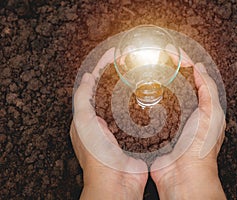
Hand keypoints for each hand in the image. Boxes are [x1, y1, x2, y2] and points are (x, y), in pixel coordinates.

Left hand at [70, 48, 147, 199]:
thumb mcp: (83, 123)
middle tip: (130, 62)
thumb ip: (82, 99)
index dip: (102, 69)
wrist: (117, 181)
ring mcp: (119, 128)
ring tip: (141, 74)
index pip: (94, 86)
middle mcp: (103, 122)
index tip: (113, 55)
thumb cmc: (97, 155)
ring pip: (124, 102)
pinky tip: (150, 95)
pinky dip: (142, 104)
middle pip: (109, 92)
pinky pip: (138, 115)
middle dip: (117, 76)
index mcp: (88, 118)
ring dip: (131, 88)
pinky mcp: (134, 135)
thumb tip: (86, 78)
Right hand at [151, 49, 225, 198]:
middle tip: (155, 58)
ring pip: (162, 96)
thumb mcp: (211, 114)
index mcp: (201, 107)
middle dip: (167, 69)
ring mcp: (170, 121)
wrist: (183, 175)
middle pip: (176, 84)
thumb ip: (208, 90)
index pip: (193, 77)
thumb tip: (200, 68)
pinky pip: (150, 112)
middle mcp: (186, 112)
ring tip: (144, 71)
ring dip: (155, 83)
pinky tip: (137, 94)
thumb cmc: (200, 148)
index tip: (171, 50)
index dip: (183, 62)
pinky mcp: (157, 130)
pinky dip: (144, 102)